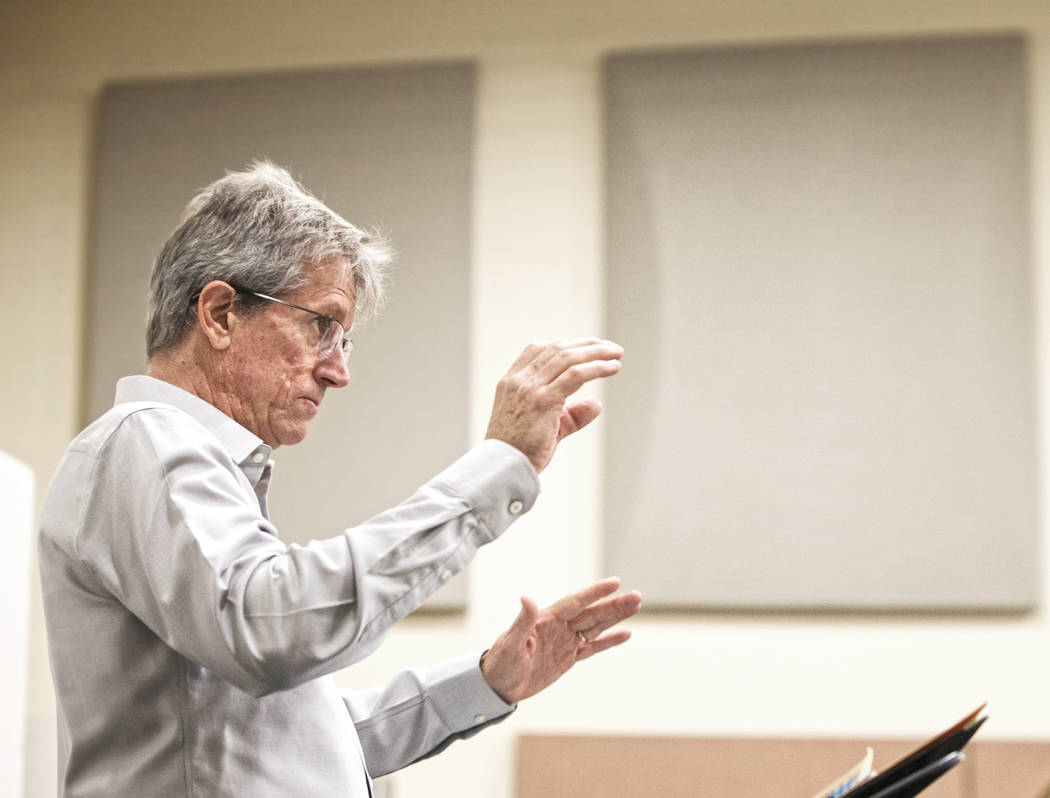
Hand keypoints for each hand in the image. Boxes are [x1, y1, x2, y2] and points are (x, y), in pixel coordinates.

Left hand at [480, 578, 641, 704]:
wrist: (497, 686)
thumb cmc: (500, 663)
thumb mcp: (511, 643)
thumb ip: (522, 621)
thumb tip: (527, 598)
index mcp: (546, 619)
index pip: (576, 603)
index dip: (595, 593)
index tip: (615, 583)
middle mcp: (559, 627)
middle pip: (592, 613)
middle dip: (614, 605)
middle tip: (637, 596)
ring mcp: (565, 641)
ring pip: (595, 626)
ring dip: (615, 617)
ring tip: (636, 606)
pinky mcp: (568, 657)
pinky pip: (592, 647)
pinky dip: (608, 641)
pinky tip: (625, 634)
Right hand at [485, 339, 623, 472]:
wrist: (503, 469)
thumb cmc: (520, 452)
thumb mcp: (545, 427)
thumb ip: (570, 414)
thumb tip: (596, 404)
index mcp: (511, 381)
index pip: (539, 350)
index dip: (566, 345)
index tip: (588, 346)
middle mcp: (519, 380)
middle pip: (557, 349)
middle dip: (587, 345)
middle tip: (611, 348)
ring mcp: (530, 389)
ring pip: (568, 358)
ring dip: (596, 352)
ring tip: (616, 354)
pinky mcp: (544, 400)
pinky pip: (575, 375)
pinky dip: (597, 368)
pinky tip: (612, 368)